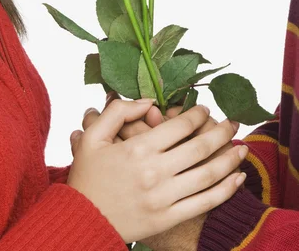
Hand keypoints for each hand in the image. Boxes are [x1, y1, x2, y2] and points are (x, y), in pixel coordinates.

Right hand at [67, 97, 246, 243]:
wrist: (82, 221)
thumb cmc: (88, 177)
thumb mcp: (92, 137)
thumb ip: (117, 112)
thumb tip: (148, 102)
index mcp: (138, 148)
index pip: (179, 126)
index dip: (197, 114)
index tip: (204, 109)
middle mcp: (155, 171)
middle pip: (200, 147)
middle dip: (221, 131)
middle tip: (233, 122)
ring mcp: (164, 197)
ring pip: (208, 174)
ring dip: (230, 158)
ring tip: (243, 147)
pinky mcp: (169, 217)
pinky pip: (204, 202)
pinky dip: (226, 190)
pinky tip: (237, 178)